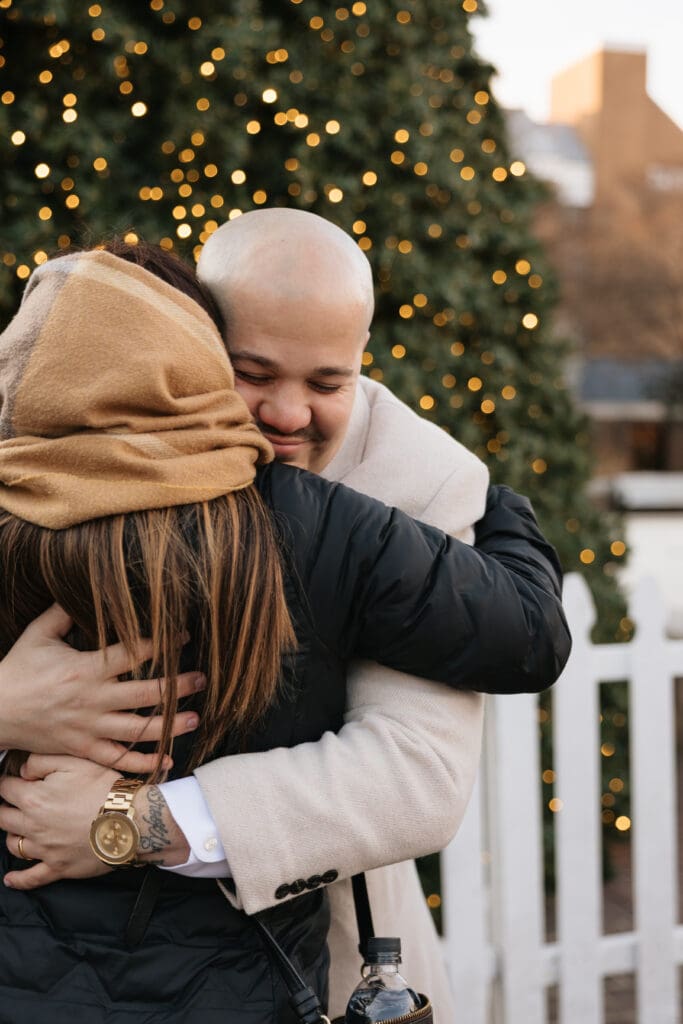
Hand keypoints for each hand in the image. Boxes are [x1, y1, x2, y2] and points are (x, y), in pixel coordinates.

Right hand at [0, 604, 205, 772]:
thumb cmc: (17, 669)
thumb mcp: (38, 634)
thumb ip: (63, 612)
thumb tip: (84, 588)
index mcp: (85, 668)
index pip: (132, 654)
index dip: (161, 644)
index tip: (183, 637)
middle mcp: (92, 699)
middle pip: (144, 693)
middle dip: (176, 686)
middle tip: (202, 679)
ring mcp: (89, 727)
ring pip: (136, 729)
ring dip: (169, 725)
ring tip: (194, 718)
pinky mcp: (83, 748)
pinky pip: (117, 758)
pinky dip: (142, 762)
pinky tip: (167, 760)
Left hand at [0, 754, 190, 889]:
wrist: (131, 820)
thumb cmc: (105, 788)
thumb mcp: (76, 761)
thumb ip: (42, 761)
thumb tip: (23, 771)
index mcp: (34, 798)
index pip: (5, 788)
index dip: (7, 782)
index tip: (10, 780)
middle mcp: (33, 825)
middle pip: (3, 817)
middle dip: (6, 807)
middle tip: (14, 802)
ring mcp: (44, 849)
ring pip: (14, 845)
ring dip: (14, 835)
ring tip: (21, 828)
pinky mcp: (58, 867)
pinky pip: (31, 878)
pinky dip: (19, 880)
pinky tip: (10, 880)